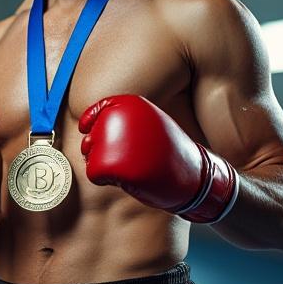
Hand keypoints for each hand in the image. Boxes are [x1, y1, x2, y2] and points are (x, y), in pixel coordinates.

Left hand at [79, 95, 236, 222]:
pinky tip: (125, 179)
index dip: (91, 121)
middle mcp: (123, 116)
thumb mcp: (151, 126)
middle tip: (118, 158)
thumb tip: (92, 124)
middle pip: (91, 136)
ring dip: (103, 166)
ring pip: (91, 155)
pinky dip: (104, 180)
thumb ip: (126, 120)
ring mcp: (118, 138)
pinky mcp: (114, 162)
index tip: (87, 128)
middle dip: (96, 149)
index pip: (98, 109)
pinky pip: (94, 173)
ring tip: (128, 168)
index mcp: (134, 103)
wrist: (195, 178)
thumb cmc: (170, 154)